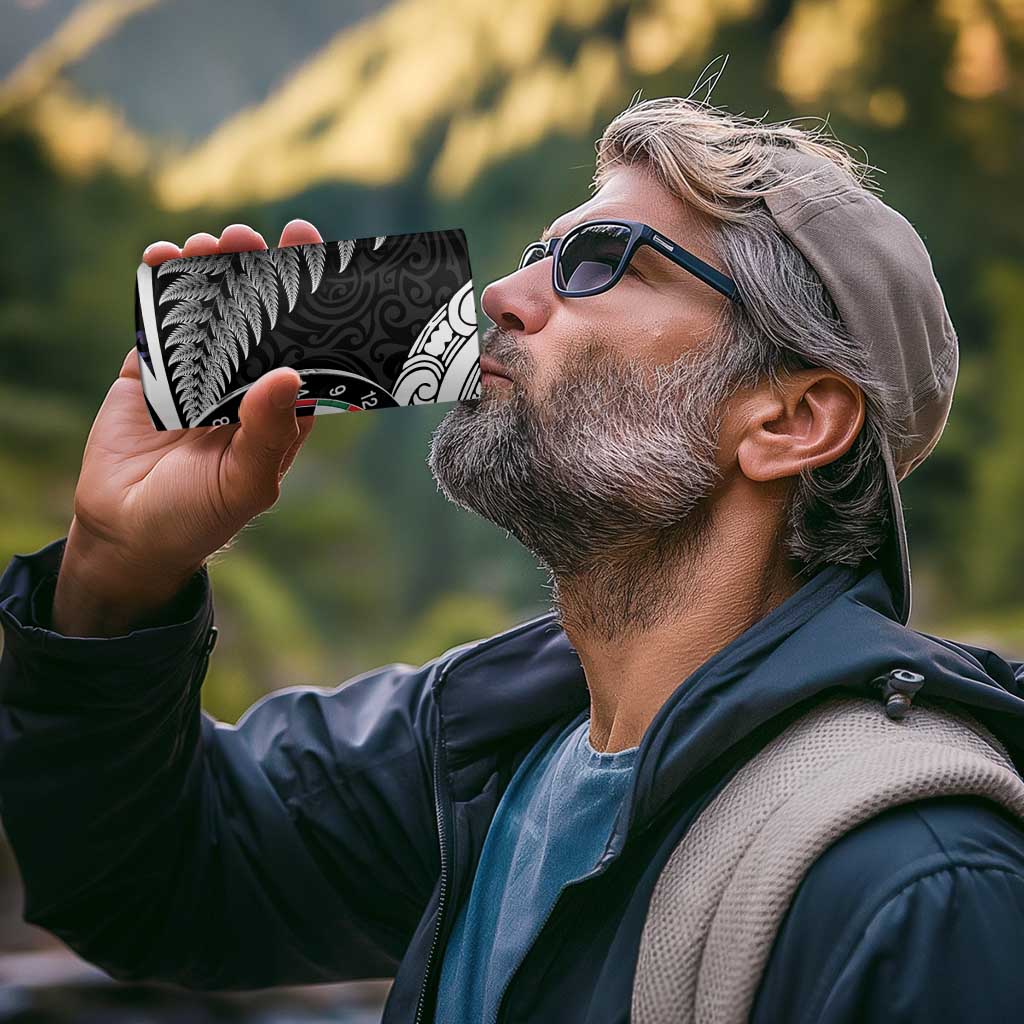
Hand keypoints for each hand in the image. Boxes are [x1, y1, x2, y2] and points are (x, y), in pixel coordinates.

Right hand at [52, 220, 323, 635]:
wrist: (127, 534)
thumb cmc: (199, 517)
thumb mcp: (245, 483)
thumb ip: (268, 432)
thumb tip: (288, 375)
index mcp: (280, 410)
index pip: (304, 347)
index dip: (311, 303)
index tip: (314, 257)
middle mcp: (245, 386)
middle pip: (258, 318)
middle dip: (258, 274)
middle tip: (253, 237)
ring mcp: (198, 375)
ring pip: (210, 312)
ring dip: (211, 273)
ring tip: (210, 243)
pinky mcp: (153, 372)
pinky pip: (159, 323)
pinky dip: (159, 289)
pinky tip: (162, 258)